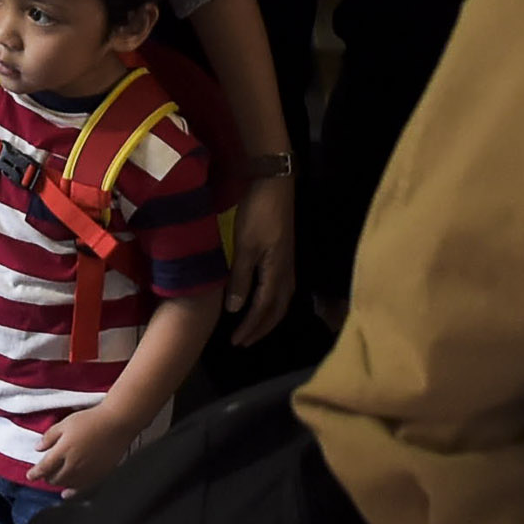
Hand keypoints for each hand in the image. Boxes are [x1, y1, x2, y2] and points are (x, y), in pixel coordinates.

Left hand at [22, 397, 148, 491]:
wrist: (117, 424)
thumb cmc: (91, 420)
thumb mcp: (66, 422)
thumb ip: (50, 436)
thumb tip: (38, 448)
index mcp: (63, 451)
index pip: (44, 468)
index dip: (35, 473)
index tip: (30, 476)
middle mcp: (73, 465)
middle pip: (54, 478)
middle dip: (47, 477)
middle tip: (45, 474)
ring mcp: (86, 473)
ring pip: (66, 485)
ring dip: (58, 483)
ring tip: (56, 479)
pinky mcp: (97, 476)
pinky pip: (81, 490)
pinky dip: (71, 493)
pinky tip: (66, 494)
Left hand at [226, 168, 299, 344]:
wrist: (274, 182)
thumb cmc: (258, 213)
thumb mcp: (245, 246)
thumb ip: (241, 278)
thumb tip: (236, 311)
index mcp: (277, 272)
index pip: (264, 309)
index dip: (251, 327)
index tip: (236, 342)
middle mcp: (287, 270)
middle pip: (278, 309)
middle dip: (262, 327)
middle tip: (245, 341)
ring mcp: (288, 261)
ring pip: (282, 299)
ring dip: (268, 316)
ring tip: (253, 326)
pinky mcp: (285, 252)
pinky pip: (281, 287)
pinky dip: (271, 301)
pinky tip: (261, 298)